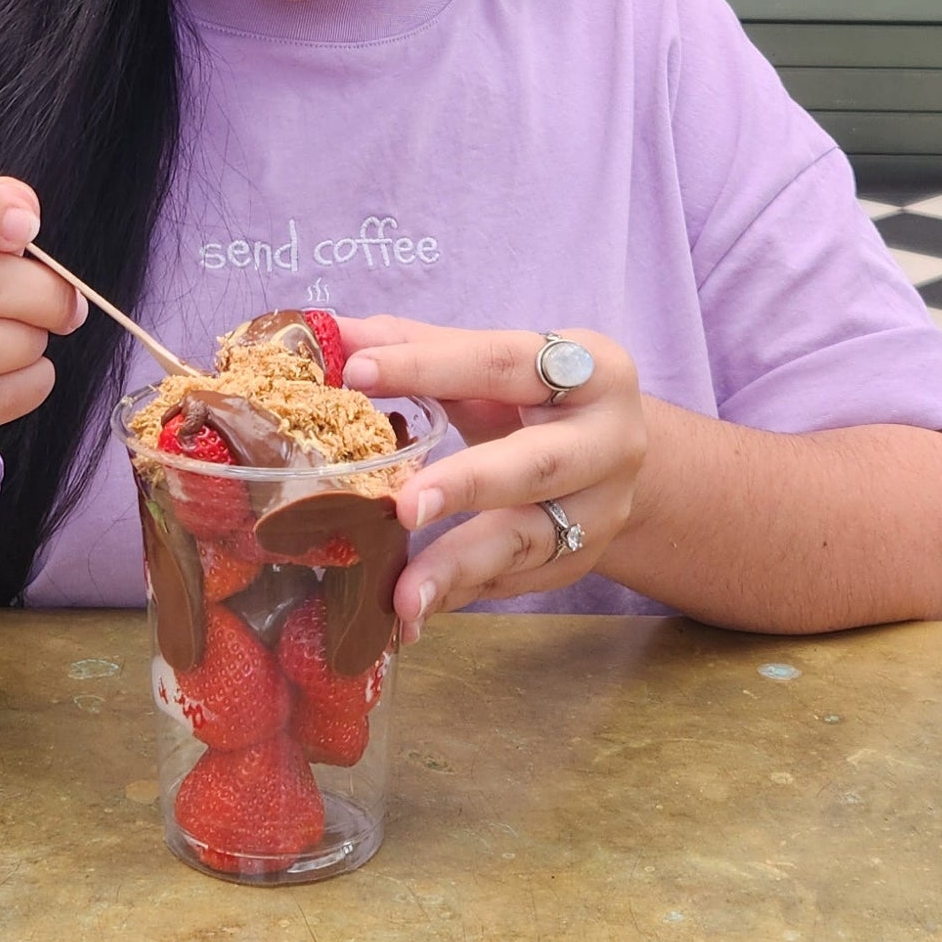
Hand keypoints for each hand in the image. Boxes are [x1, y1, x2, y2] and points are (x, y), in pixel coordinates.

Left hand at [338, 317, 646, 639]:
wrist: (611, 453)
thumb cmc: (533, 397)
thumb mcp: (491, 363)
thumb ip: (416, 346)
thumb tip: (330, 333)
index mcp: (589, 368)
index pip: (500, 362)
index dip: (428, 366)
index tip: (356, 372)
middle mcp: (609, 440)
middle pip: (538, 463)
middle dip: (469, 485)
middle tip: (404, 507)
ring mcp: (602, 509)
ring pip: (530, 540)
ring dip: (461, 568)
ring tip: (403, 597)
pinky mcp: (583, 559)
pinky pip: (517, 583)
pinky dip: (463, 594)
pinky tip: (415, 609)